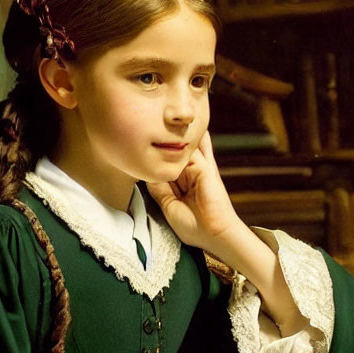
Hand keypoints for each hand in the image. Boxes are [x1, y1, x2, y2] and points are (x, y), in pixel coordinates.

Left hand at [147, 130, 239, 254]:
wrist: (214, 234)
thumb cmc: (194, 227)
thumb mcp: (168, 206)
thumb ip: (159, 189)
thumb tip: (147, 173)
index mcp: (179, 187)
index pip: (164, 168)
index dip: (154, 158)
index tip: (139, 146)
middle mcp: (188, 177)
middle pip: (173, 156)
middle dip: (165, 143)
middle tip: (149, 126)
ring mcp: (198, 171)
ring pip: (184, 150)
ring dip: (177, 136)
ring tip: (165, 119)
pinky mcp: (206, 169)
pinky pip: (201, 148)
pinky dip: (198, 136)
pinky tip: (192, 123)